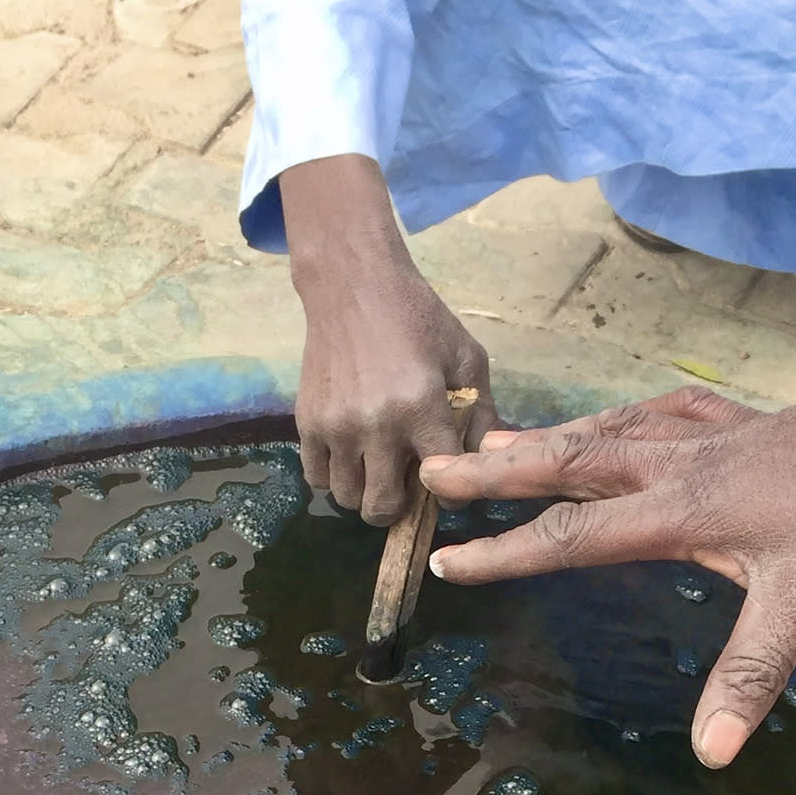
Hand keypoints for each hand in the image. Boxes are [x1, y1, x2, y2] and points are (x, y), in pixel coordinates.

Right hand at [280, 153, 494, 522]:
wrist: (353, 286)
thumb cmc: (418, 319)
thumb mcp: (466, 357)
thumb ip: (481, 413)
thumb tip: (487, 464)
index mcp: (422, 409)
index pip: (443, 485)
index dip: (449, 494)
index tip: (446, 481)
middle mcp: (376, 426)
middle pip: (383, 508)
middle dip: (400, 506)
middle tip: (405, 483)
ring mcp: (336, 427)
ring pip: (347, 499)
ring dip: (365, 493)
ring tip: (376, 469)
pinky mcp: (308, 422)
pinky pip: (316, 479)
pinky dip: (334, 477)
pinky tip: (350, 457)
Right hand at [420, 377, 795, 767]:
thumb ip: (751, 673)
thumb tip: (709, 753)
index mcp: (681, 509)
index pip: (574, 535)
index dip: (508, 552)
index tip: (447, 561)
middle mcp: (679, 464)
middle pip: (569, 465)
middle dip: (497, 474)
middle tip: (432, 471)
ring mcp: (709, 437)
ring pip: (605, 433)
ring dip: (546, 441)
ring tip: (496, 440)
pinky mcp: (741, 424)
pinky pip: (657, 416)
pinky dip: (618, 418)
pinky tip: (618, 420)